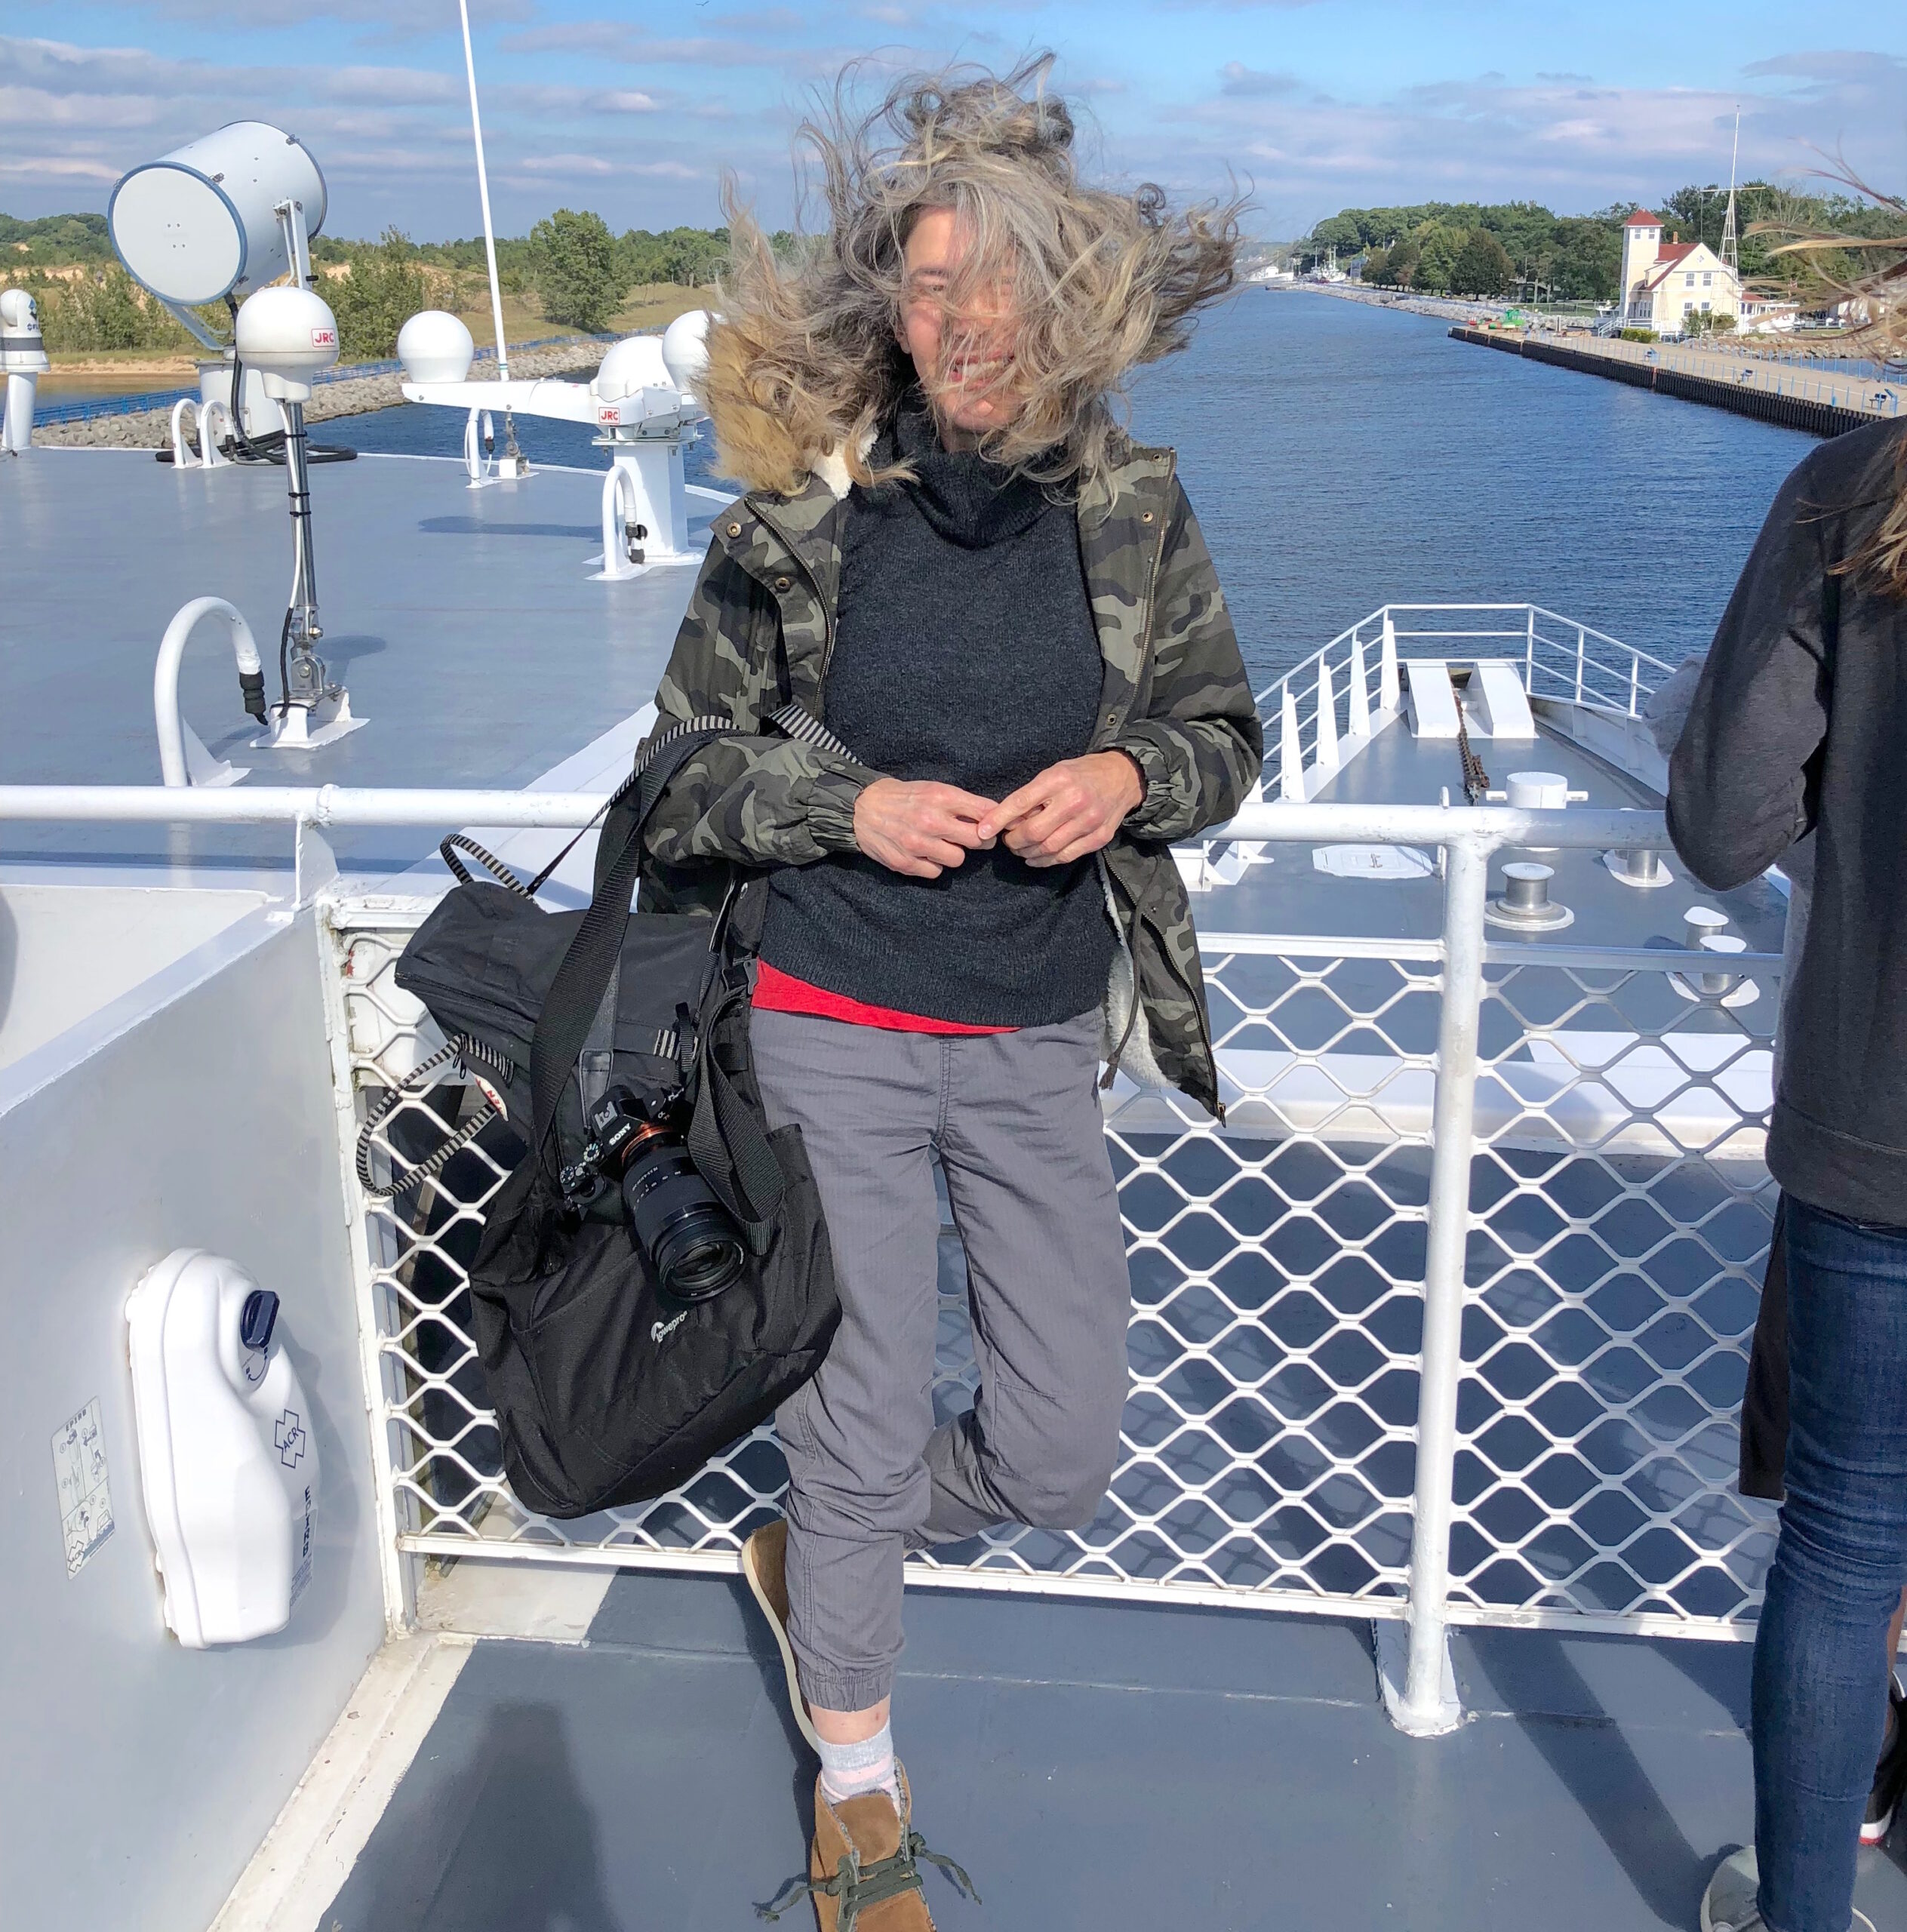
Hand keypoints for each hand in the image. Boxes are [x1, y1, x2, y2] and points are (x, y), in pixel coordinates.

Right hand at [853, 776, 997, 878]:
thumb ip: (961, 803)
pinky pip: (936, 872)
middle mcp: (931, 820)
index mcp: (940, 797)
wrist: (861, 808)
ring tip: (940, 844)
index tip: (992, 825)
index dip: (993, 821)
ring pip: (958, 859)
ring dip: (952, 853)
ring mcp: (917, 844)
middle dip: (977, 840)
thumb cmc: (903, 798)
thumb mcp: (933, 789)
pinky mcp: (906, 863)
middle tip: (968, 837)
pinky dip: (933, 865)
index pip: (984, 812)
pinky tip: (924, 853)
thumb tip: (993, 817)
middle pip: (976, 840)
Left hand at [977, 752, 1143, 867]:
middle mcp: (1075, 800)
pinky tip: (1036, 857)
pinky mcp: (1098, 837)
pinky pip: (1066, 856)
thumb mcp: (1055, 772)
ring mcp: (1089, 821)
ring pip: (1048, 848)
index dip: (999, 819)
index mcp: (1059, 778)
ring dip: (1027, 853)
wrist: (1122, 777)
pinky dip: (1046, 861)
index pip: (1021, 802)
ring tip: (1021, 849)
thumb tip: (1004, 819)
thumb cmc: (1081, 774)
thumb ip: (1032, 794)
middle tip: (1008, 841)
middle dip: (1014, 841)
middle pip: (1034, 831)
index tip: (983, 831)